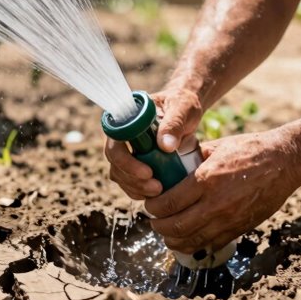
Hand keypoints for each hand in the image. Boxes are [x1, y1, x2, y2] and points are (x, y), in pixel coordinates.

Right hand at [103, 85, 203, 199]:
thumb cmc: (183, 105)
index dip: (125, 161)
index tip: (148, 172)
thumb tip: (166, 146)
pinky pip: (129, 181)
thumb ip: (174, 123)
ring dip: (135, 188)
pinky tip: (156, 194)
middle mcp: (122, 135)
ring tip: (159, 192)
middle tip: (156, 188)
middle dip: (132, 180)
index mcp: (127, 118)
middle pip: (115, 162)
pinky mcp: (135, 162)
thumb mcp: (183, 108)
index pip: (114, 142)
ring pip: (119, 174)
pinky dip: (139, 191)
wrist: (186, 110)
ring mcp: (127, 149)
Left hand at [144, 127, 300, 253]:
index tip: (149, 204)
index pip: (169, 203)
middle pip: (176, 227)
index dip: (153, 207)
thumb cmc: (250, 149)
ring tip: (167, 234)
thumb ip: (192, 158)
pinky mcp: (240, 228)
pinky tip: (189, 238)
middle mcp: (215, 204)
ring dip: (173, 240)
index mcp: (206, 181)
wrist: (285, 162)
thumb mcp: (216, 147)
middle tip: (153, 221)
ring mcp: (229, 219)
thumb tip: (170, 161)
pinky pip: (212, 244)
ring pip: (192, 241)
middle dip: (158, 226)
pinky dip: (196, 245)